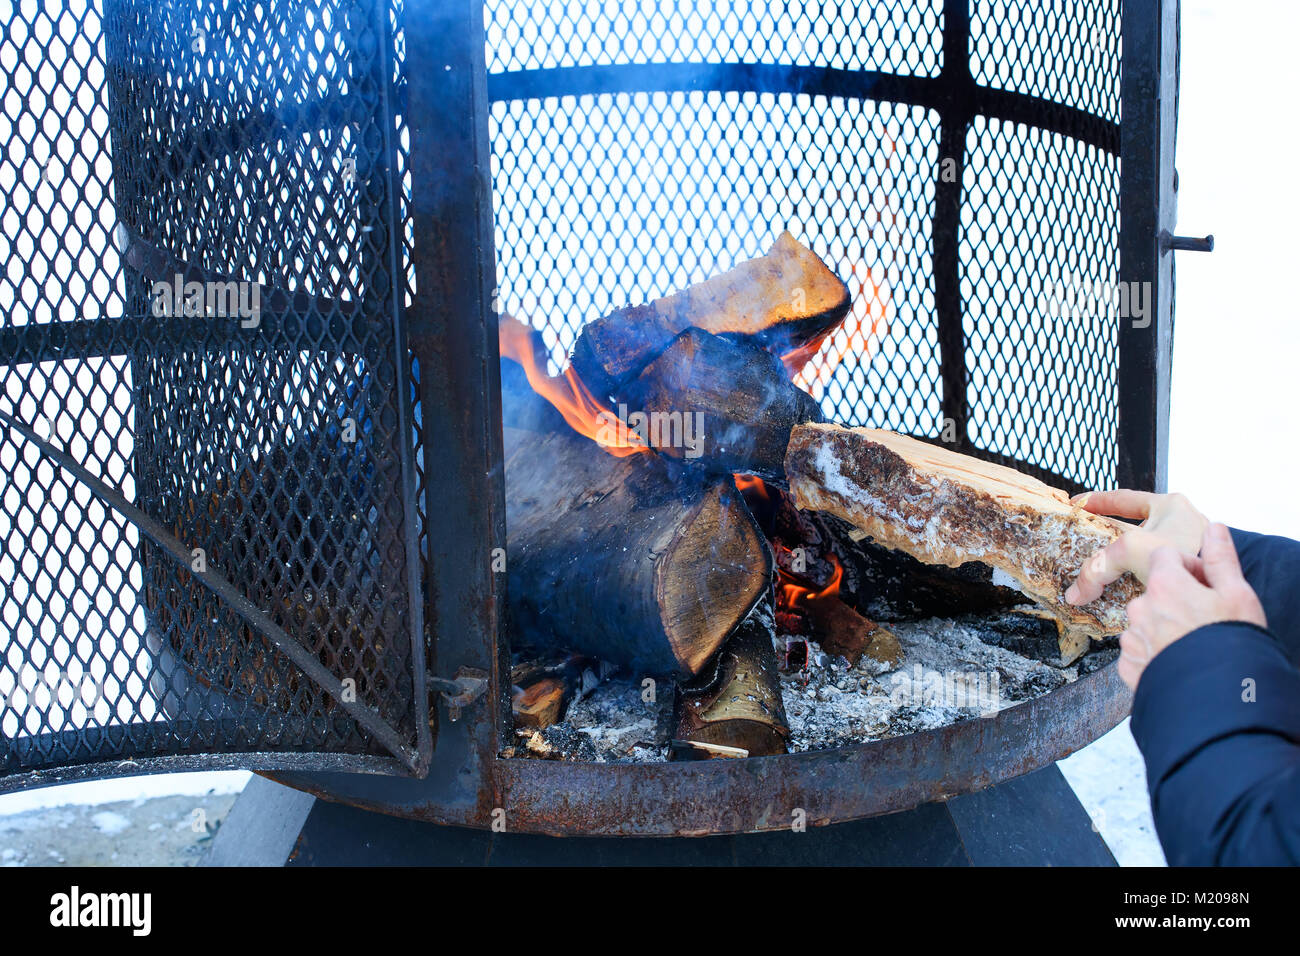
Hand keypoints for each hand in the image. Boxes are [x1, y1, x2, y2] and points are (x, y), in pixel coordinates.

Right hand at [1064, 489, 1208, 605]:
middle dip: (1110, 535)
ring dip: (1124, 561)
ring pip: (1143, 550)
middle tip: (1087, 542)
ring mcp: (1187, 546)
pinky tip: (1124, 590)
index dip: (1097, 500)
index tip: (1077, 504)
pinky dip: (1137, 579)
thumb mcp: (1131, 550)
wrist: (1220, 589)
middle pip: (1133, 526)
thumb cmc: (1185, 554)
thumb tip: (1076, 593)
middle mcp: (1180, 523)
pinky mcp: (1189, 570)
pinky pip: (1154, 571)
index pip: (1124, 498)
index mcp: (1170, 505)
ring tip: (1103, 572)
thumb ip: (1098, 567)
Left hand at [1117, 523, 1267, 689]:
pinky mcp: (1127, 666)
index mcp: (1164, 585)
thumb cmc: (1233, 644)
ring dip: (1164, 626)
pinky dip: (1154, 652)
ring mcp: (1131, 638)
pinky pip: (1139, 650)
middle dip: (1175, 598)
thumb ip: (1221, 558)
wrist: (1220, 699)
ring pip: (1146, 621)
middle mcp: (1140, 608)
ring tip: (1193, 643)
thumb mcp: (1237, 595)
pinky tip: (1178, 661)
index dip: (1187, 566)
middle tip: (1203, 618)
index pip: (1165, 556)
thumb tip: (1214, 528)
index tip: (1205, 584)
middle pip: (1154, 590)